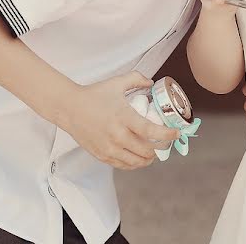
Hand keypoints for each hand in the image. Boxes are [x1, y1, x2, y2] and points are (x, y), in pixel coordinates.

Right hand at [60, 72, 179, 170]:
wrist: (69, 108)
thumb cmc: (93, 95)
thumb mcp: (117, 82)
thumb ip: (137, 79)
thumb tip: (151, 82)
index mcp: (123, 117)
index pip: (151, 131)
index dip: (167, 134)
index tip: (176, 133)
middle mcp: (117, 135)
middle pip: (146, 150)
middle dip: (161, 148)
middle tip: (167, 143)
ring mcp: (108, 148)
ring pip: (136, 161)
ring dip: (149, 159)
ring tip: (155, 153)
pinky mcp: (101, 155)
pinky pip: (122, 165)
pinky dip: (134, 164)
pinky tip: (139, 159)